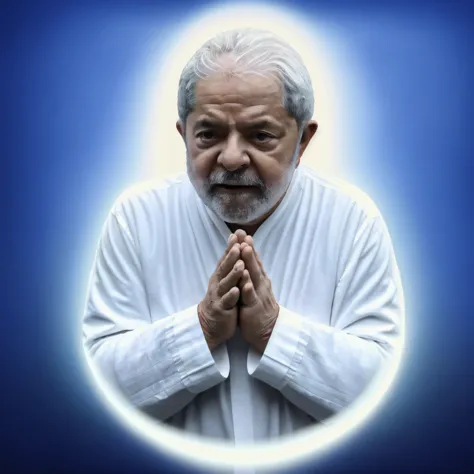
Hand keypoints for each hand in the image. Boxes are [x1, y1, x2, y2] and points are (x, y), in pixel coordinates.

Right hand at [198, 234, 243, 349]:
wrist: (210, 323)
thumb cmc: (221, 298)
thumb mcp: (224, 280)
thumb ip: (229, 265)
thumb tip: (234, 245)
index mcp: (220, 275)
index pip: (226, 258)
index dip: (231, 246)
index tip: (236, 234)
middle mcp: (218, 283)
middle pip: (225, 268)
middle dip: (231, 256)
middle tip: (238, 245)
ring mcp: (219, 296)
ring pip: (226, 283)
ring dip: (233, 274)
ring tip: (240, 265)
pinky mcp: (221, 309)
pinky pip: (227, 301)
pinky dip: (231, 295)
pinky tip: (236, 290)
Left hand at [238, 236, 278, 353]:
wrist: (268, 330)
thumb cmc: (259, 306)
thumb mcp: (255, 286)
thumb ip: (252, 272)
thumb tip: (248, 255)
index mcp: (259, 278)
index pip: (253, 260)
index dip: (248, 246)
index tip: (242, 233)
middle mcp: (260, 283)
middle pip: (254, 264)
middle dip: (249, 250)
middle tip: (245, 236)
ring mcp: (258, 294)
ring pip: (253, 277)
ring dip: (250, 263)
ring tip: (245, 251)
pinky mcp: (254, 308)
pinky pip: (251, 297)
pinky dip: (249, 289)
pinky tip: (245, 282)